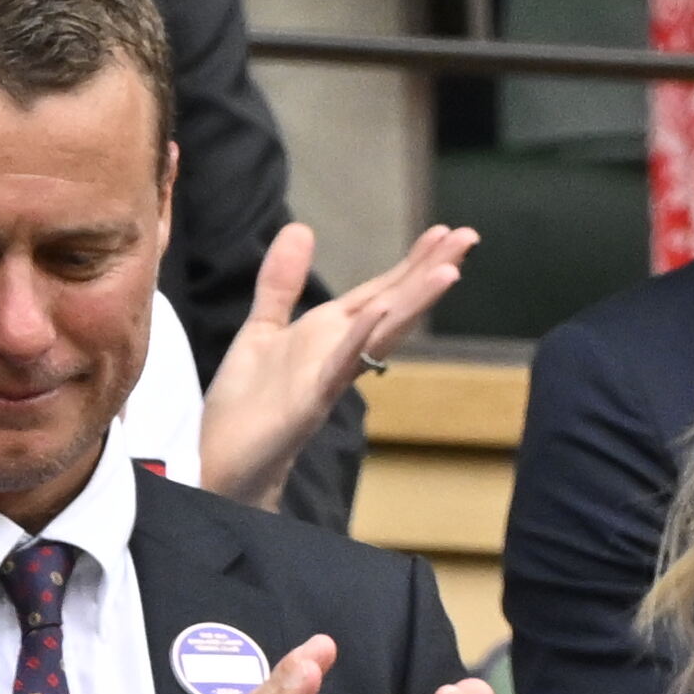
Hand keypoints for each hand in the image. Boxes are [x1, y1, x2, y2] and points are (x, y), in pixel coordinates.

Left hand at [198, 220, 477, 508]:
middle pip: (393, 306)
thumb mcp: (263, 329)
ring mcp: (328, 379)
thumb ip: (282, 282)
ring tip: (450, 271)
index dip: (412, 262)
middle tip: (468, 236)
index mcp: (329, 335)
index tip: (444, 232)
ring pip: (381, 336)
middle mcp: (339, 354)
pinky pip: (337, 369)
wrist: (224, 464)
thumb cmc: (246, 406)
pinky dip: (358, 342)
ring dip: (413, 303)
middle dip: (430, 272)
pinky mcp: (307, 404)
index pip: (380, 292)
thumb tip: (302, 228)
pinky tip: (379, 313)